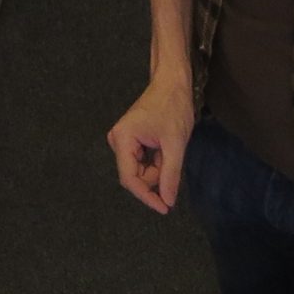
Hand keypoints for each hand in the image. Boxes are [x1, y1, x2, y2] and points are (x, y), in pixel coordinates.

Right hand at [108, 76, 196, 213]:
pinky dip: (157, 163)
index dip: (147, 197)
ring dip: (158, 169)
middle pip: (136, 176)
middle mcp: (117, 141)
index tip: (165, 208)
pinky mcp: (130, 142)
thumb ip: (170, 175)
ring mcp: (123, 142)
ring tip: (169, 150)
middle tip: (172, 162)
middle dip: (156, 177)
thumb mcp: (175, 144)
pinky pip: (143, 163)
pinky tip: (165, 149)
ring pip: (141, 172)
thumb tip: (168, 201)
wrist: (171, 84)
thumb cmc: (173, 107)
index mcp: (122, 139)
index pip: (130, 179)